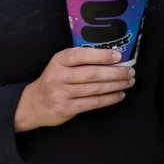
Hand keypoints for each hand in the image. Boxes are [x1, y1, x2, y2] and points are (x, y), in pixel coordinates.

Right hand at [14, 48, 133, 132]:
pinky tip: (120, 94)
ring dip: (116, 85)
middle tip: (130, 71)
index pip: (80, 55)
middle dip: (115, 73)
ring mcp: (61, 94)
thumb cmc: (55, 80)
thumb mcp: (61, 65)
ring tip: (129, 82)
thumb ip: (81, 60)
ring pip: (95, 89)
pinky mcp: (66, 109)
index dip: (100, 55)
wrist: (33, 104)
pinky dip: (109, 98)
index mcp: (59, 61)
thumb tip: (113, 58)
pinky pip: (93, 103)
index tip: (118, 56)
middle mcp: (58, 76)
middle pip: (92, 74)